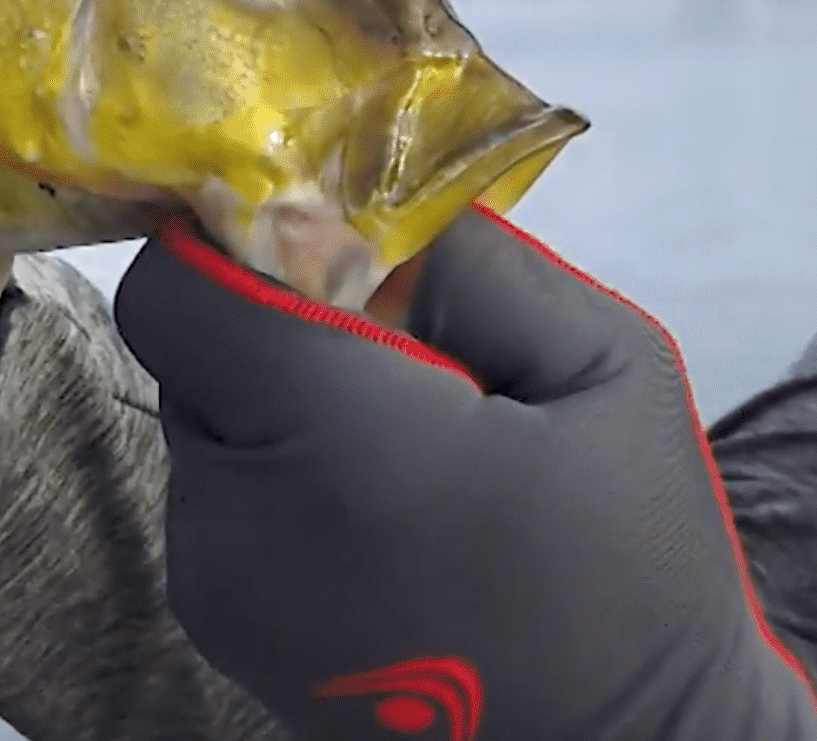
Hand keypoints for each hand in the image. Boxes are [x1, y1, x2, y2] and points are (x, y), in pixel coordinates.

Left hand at [112, 209, 816, 740]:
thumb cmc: (638, 571)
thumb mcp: (606, 369)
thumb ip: (475, 260)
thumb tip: (364, 190)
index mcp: (327, 435)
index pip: (178, 283)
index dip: (237, 240)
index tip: (327, 245)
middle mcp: (233, 511)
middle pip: (190, 347)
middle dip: (275, 323)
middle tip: (402, 356)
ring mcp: (211, 580)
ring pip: (203, 420)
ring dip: (279, 405)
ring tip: (410, 452)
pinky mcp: (217, 625)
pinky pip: (216, 498)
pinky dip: (278, 479)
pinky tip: (385, 519)